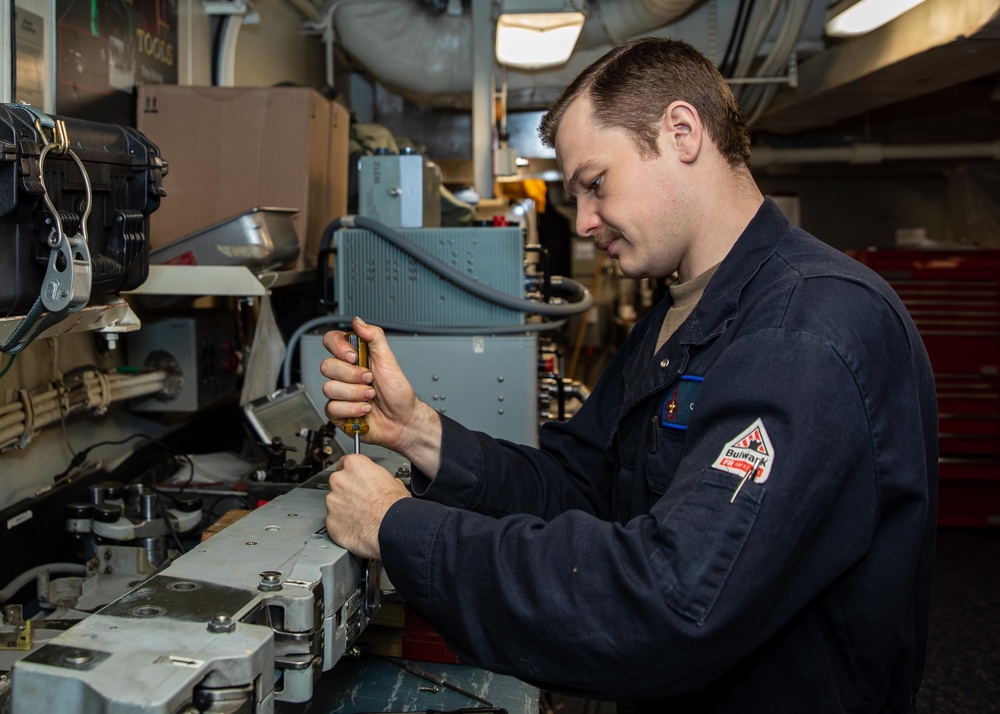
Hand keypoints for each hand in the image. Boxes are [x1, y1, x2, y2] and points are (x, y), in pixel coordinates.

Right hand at [320, 317, 430, 453]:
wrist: (403, 420)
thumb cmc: (398, 392)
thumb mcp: (389, 360)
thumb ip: (374, 337)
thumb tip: (358, 321)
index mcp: (354, 358)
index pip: (331, 341)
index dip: (338, 347)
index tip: (353, 356)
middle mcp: (344, 374)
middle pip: (327, 366)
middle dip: (353, 375)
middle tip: (370, 380)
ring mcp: (340, 393)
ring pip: (330, 388)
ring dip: (356, 394)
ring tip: (371, 397)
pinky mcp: (338, 412)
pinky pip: (332, 407)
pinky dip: (353, 409)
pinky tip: (364, 409)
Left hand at [325, 453, 409, 558]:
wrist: (392, 528)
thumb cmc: (394, 505)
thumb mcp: (393, 481)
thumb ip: (376, 477)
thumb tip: (377, 483)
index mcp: (354, 465)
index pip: (345, 462)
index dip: (353, 473)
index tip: (357, 479)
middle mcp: (339, 481)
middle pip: (338, 482)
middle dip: (347, 490)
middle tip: (362, 499)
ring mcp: (332, 502)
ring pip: (335, 502)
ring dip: (344, 507)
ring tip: (362, 515)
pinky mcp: (330, 521)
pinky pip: (334, 520)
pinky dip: (342, 524)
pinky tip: (356, 525)